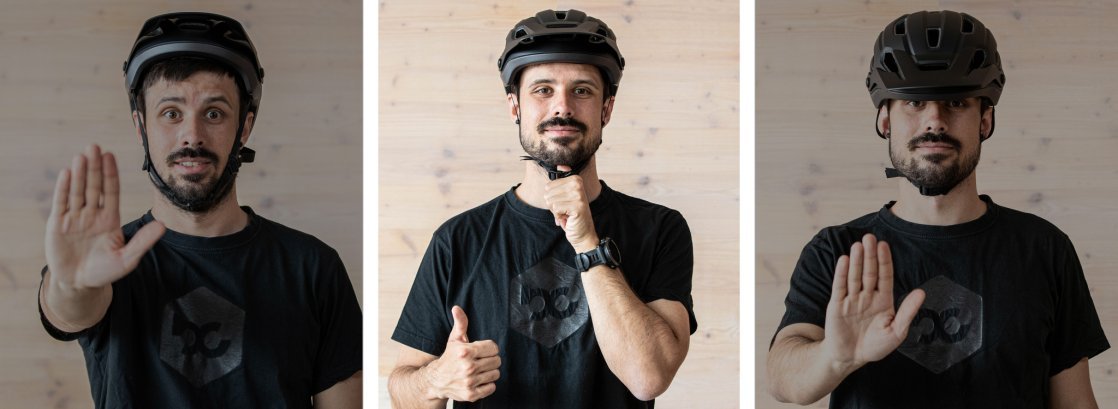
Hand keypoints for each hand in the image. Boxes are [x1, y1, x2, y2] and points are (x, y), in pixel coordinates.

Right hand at [45, 144, 164, 292]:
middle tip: (95, 147)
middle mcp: (92, 214)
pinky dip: (63, 188)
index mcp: (110, 219)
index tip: (111, 156)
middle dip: (94, 167)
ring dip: (79, 174)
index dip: (110, 174)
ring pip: (78, 191)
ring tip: (82, 155)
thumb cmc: (105, 271)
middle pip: (93, 186)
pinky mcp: (58, 224)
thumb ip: (142, 241)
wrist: (79, 283)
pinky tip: (67, 173)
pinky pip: (62, 202)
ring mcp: (75, 217)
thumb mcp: (127, 258)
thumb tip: (162, 226)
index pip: (111, 191)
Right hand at [423, 306, 500, 401]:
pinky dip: (487, 385)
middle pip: (497, 361)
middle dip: (490, 360)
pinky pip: (492, 387)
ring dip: (489, 372)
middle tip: (480, 361)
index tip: (482, 351)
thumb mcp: (454, 339)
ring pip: (496, 374)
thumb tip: (457, 308)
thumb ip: (460, 323)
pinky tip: (478, 380)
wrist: (436, 380)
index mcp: (465, 351)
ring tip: (479, 370)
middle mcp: (467, 367)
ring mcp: (469, 382)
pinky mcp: (471, 394)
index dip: (489, 348)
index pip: (494, 348)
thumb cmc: (449, 358)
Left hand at [543, 166, 597, 251]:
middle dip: (553, 204)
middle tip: (565, 210)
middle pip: (548, 192)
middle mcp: (578, 184)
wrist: (583, 234)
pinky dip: (559, 216)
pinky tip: (567, 218)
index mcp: (575, 179)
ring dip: (556, 211)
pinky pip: (555, 208)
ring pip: (550, 201)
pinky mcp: (577, 206)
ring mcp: (578, 195)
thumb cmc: (572, 215)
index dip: (552, 197)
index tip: (564, 202)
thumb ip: (562, 181)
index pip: (549, 185)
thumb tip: (560, 164)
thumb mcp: (566, 196)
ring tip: (566, 214)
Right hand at [822, 234, 924, 372]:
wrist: (851, 358)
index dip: (884, 261)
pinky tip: (844, 260)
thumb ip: (908, 312)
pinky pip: (840, 286)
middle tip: (869, 237)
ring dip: (856, 261)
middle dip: (870, 255)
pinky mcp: (837, 305)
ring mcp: (851, 299)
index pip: (885, 276)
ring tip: (858, 245)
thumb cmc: (876, 346)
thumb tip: (922, 292)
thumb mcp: (897, 332)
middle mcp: (867, 296)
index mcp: (883, 300)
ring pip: (855, 276)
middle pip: (869, 272)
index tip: (884, 245)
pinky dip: (842, 273)